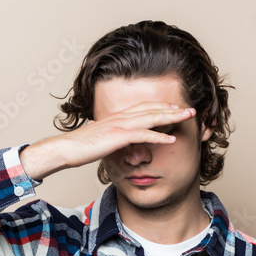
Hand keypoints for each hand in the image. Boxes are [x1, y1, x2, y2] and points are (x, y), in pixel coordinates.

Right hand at [20, 101, 195, 180]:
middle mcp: (120, 117)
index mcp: (116, 117)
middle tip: (190, 109)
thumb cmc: (77, 147)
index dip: (160, 106)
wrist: (64, 149)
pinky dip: (159, 136)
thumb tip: (104, 136)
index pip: (143, 107)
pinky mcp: (118, 137)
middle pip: (152, 109)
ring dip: (172, 117)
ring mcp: (120, 125)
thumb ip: (105, 136)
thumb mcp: (96, 139)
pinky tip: (172, 139)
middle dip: (172, 109)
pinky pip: (143, 135)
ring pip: (151, 118)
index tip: (174, 107)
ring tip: (188, 118)